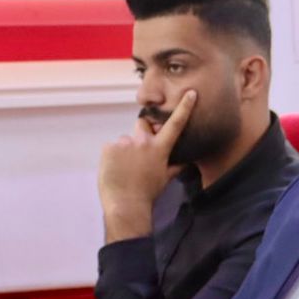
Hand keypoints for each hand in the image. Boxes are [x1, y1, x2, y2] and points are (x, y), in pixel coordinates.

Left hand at [99, 90, 195, 241]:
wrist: (126, 205)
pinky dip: (113, 157)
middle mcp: (143, 141)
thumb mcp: (165, 179)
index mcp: (160, 149)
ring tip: (124, 170)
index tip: (190, 93)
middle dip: (142, 132)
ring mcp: (125, 142)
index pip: (175, 125)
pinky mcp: (108, 147)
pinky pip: (112, 148)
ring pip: (125, 141)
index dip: (184, 108)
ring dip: (125, 151)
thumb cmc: (148, 194)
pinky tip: (115, 170)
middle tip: (138, 154)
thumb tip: (187, 162)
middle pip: (143, 124)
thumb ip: (175, 166)